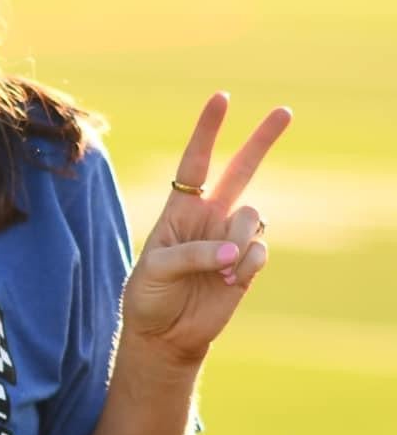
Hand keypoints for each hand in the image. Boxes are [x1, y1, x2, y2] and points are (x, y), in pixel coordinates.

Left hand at [121, 92, 290, 367]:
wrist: (164, 335)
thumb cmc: (149, 297)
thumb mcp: (156, 271)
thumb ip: (192, 254)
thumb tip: (235, 251)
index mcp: (181, 208)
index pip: (195, 162)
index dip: (208, 131)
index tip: (221, 98)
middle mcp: (210, 216)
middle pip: (241, 169)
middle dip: (263, 140)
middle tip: (285, 111)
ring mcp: (232, 238)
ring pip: (253, 215)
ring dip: (240, 238)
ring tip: (223, 268)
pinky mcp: (248, 263)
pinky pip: (261, 249)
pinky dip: (249, 262)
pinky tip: (232, 278)